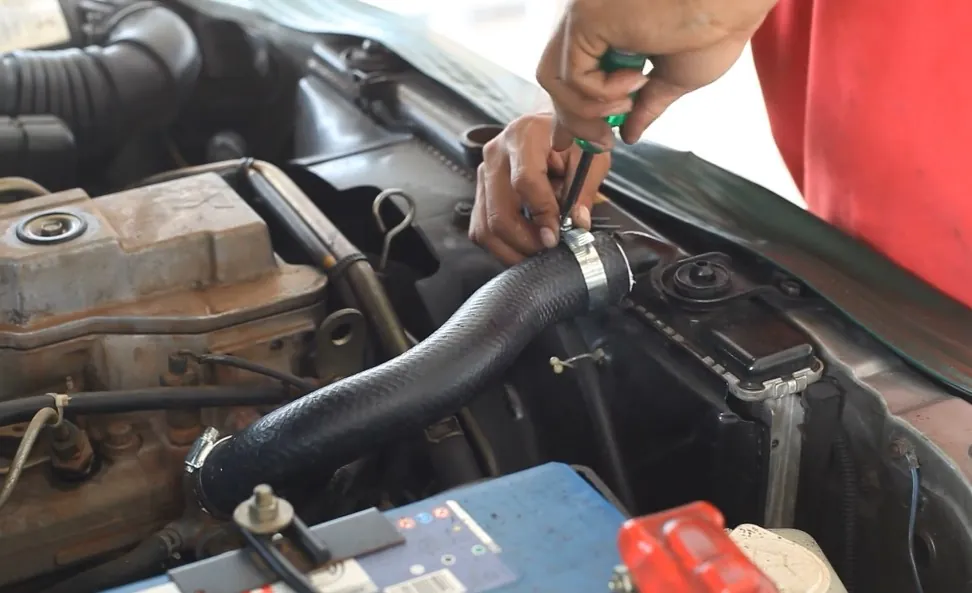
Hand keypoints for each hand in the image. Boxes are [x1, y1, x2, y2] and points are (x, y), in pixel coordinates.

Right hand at [469, 113, 609, 264]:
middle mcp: (496, 154)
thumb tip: (578, 223)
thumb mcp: (588, 156)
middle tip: (549, 248)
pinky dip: (502, 245)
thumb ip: (585, 189)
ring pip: (485, 227)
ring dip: (512, 248)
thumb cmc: (568, 139)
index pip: (525, 181)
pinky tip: (523, 245)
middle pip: (499, 212)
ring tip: (537, 251)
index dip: (542, 213)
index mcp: (524, 137)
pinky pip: (481, 229)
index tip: (556, 235)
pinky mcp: (479, 191)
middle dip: (526, 240)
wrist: (546, 128)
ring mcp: (483, 174)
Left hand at [537, 0, 777, 149]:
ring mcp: (584, 16)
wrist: (734, 4)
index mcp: (607, 29)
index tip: (570, 140)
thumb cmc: (715, 28)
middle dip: (572, 118)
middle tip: (601, 142)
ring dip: (586, 110)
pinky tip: (636, 80)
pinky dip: (601, 92)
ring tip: (626, 109)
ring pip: (553, 78)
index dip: (566, 110)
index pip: (569, 73)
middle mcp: (589, 18)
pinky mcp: (586, 18)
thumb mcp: (674, 79)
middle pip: (554, 77)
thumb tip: (629, 133)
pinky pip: (572, 74)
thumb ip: (644, 105)